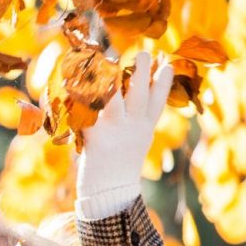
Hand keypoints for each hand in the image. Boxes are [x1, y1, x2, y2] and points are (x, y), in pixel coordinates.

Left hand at [76, 50, 173, 221]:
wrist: (108, 193)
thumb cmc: (119, 167)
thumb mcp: (135, 142)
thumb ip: (135, 122)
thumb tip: (129, 96)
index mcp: (145, 129)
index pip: (159, 101)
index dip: (164, 82)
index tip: (168, 63)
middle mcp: (133, 127)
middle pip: (140, 94)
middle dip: (143, 72)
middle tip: (145, 52)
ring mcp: (114, 131)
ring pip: (116, 98)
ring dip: (114, 77)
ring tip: (112, 60)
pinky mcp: (95, 137)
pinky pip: (88, 111)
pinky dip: (83, 96)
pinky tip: (77, 82)